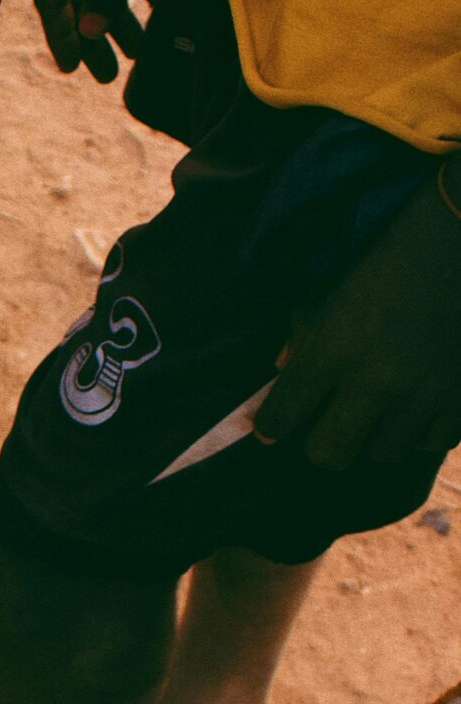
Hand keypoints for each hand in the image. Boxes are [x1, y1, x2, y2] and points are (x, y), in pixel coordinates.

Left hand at [256, 172, 460, 468]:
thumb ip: (304, 332)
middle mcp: (375, 379)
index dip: (272, 424)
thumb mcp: (334, 283)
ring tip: (381, 405)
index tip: (275, 423)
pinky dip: (422, 429)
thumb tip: (282, 370)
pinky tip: (420, 403)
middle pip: (328, 454)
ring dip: (376, 434)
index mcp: (333, 347)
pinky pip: (431, 443)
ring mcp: (423, 393)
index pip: (282, 417)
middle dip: (322, 440)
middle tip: (329, 419)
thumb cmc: (395, 249)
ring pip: (382, 452)